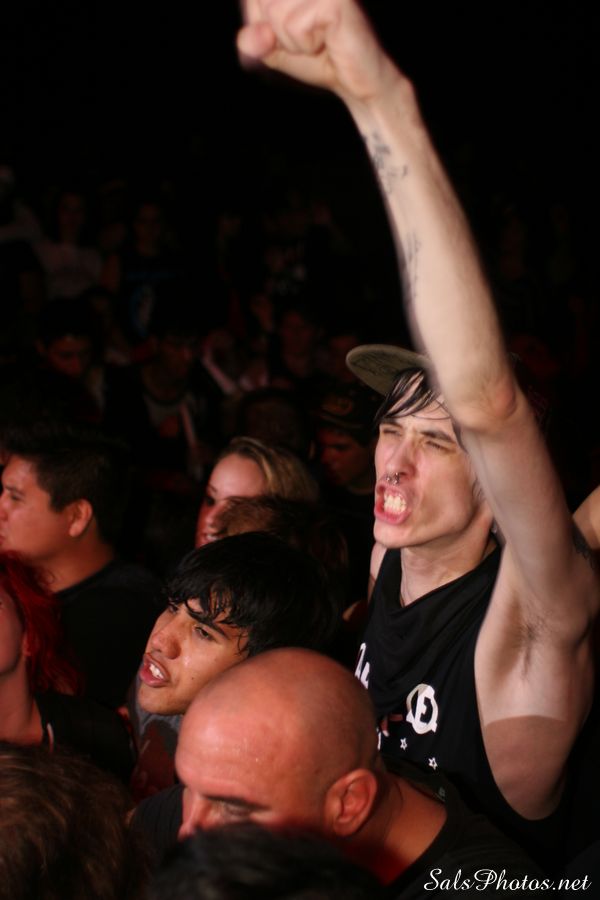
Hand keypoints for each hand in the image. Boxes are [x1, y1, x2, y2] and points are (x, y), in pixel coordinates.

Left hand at [237, 0, 400, 106]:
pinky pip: (295, 24)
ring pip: (275, 13)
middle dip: (277, 34)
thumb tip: (250, 38)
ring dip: (292, 41)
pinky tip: (328, 41)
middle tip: (308, 39)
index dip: (260, 25)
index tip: (289, 34)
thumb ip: (252, 40)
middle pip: (262, 3)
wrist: (356, 82)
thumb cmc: (319, 58)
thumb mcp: (273, 50)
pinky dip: (306, 44)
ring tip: (319, 41)